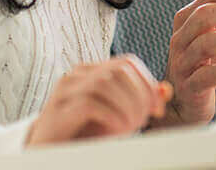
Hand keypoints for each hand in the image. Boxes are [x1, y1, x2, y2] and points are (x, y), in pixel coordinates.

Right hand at [25, 54, 171, 145]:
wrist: (50, 153)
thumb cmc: (86, 133)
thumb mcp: (118, 115)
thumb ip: (140, 101)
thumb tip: (166, 90)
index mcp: (92, 71)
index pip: (128, 62)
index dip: (148, 83)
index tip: (157, 109)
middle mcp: (77, 75)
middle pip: (119, 70)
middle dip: (139, 96)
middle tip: (143, 120)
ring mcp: (65, 90)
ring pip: (105, 83)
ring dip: (127, 107)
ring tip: (131, 127)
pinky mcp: (58, 110)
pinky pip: (91, 103)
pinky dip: (112, 115)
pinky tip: (118, 130)